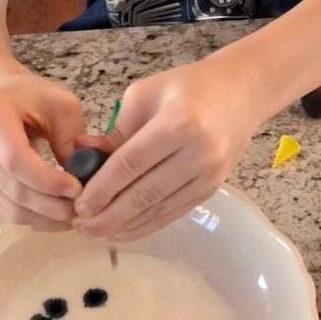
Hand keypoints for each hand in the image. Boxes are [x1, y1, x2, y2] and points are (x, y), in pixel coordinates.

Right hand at [0, 73, 83, 230]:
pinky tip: (60, 215)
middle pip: (13, 187)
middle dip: (52, 204)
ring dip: (46, 217)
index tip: (78, 189)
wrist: (1, 94)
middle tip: (84, 208)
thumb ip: (72, 137)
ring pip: (10, 206)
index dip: (47, 180)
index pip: (15, 159)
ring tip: (76, 215)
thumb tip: (84, 176)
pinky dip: (37, 217)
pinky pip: (9, 209)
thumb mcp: (62, 104)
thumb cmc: (34, 96)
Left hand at [73, 57, 261, 239]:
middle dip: (108, 216)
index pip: (130, 164)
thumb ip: (115, 130)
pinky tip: (122, 231)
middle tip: (80, 226)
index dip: (102, 189)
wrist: (241, 93)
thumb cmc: (189, 87)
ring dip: (123, 226)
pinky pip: (173, 213)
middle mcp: (197, 155)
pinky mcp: (210, 190)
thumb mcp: (145, 94)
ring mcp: (207, 176)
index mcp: (178, 124)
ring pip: (158, 210)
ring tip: (94, 232)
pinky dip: (145, 226)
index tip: (79, 205)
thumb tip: (80, 155)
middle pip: (144, 194)